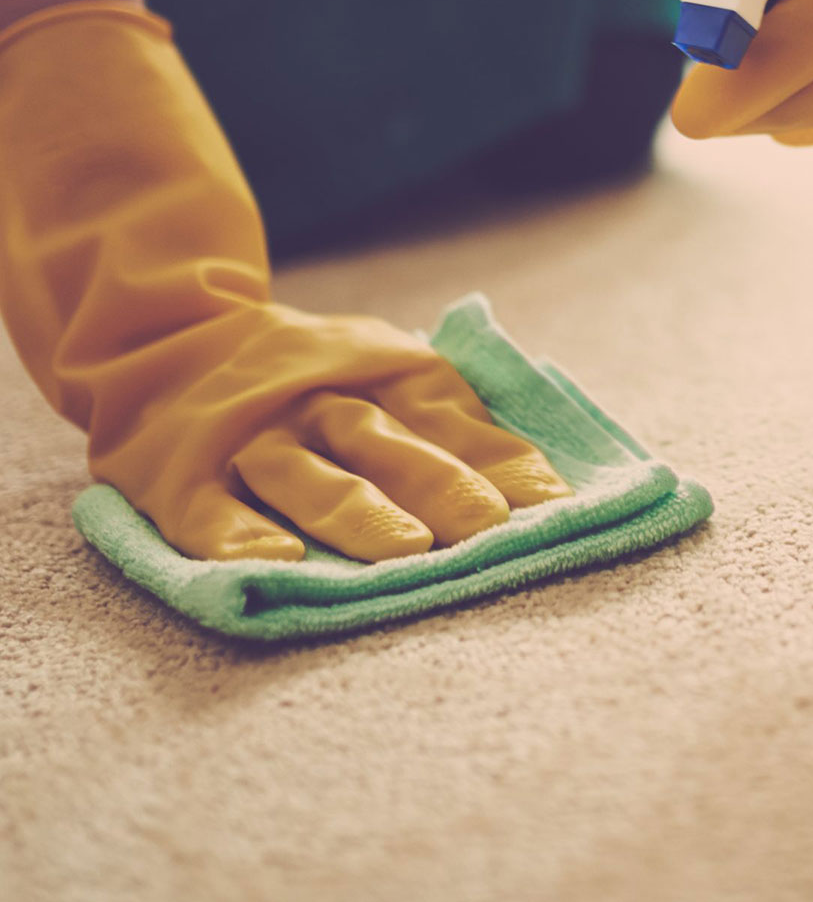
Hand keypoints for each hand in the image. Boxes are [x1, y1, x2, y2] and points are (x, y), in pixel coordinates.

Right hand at [0, 4, 570, 561]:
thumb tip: (548, 491)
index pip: (449, 420)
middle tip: (486, 525)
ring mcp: (252, 439)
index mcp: (384, 376)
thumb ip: (461, 429)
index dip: (499, 462)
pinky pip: (210, 512)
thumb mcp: (393, 376)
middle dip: (438, 482)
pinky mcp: (183, 479)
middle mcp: (321, 403)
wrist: (173, 336)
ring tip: (405, 552)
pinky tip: (276, 565)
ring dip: (358, 511)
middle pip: (384, 442)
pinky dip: (240, 537)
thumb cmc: (319, 375)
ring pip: (307, 474)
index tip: (550, 502)